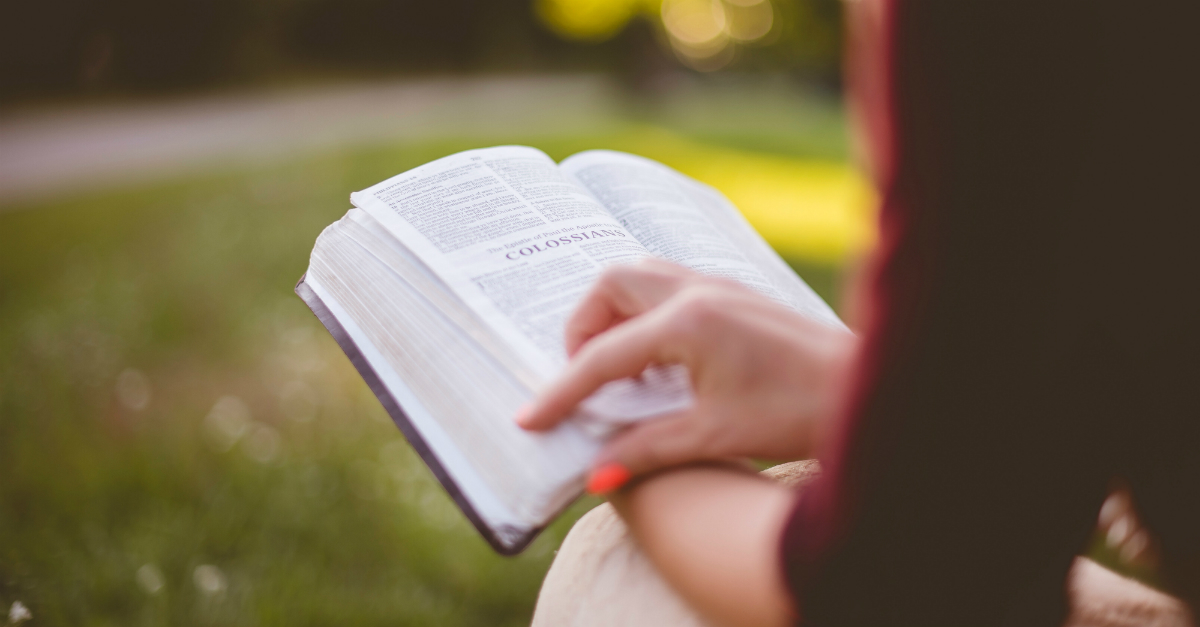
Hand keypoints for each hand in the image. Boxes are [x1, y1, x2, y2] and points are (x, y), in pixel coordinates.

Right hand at [517, 259, 855, 490]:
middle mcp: (698, 291)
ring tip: (617, 368)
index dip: (561, 391)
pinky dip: (646, 313)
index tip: (530, 419)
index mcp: (687, 323)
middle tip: (584, 378)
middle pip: (611, 285)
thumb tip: (595, 475)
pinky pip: (669, 286)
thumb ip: (647, 449)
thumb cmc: (799, 411)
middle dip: (583, 328)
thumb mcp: (715, 436)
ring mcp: (719, 286)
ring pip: (641, 276)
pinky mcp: (735, 294)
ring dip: (614, 314)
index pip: (602, 355)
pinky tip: (660, 360)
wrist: (867, 390)